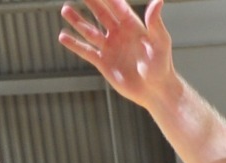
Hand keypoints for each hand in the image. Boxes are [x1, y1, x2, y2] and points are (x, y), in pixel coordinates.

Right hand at [59, 0, 178, 112]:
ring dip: (78, 21)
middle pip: (101, 13)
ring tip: (65, 9)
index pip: (117, 5)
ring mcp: (110, 48)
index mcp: (133, 25)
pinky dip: (74, 44)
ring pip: (90, 31)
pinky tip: (63, 37)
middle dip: (91, 2)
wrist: (154, 91)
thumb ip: (155, 22)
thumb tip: (158, 0)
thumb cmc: (162, 66)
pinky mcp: (103, 62)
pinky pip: (86, 51)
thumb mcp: (160, 42)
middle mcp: (119, 34)